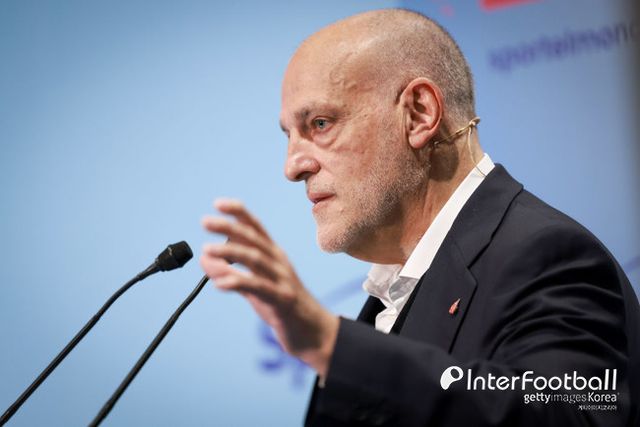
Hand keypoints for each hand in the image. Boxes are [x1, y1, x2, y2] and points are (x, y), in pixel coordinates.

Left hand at [200, 198, 338, 376]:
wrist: (313, 332)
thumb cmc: (282, 306)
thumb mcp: (254, 287)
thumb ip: (230, 272)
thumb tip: (204, 258)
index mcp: (274, 255)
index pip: (256, 228)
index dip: (238, 213)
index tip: (218, 203)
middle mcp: (279, 262)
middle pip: (253, 239)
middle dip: (229, 227)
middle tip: (205, 221)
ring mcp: (282, 280)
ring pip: (255, 259)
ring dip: (230, 252)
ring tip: (207, 250)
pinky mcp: (282, 300)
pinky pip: (259, 288)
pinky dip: (238, 282)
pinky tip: (220, 284)